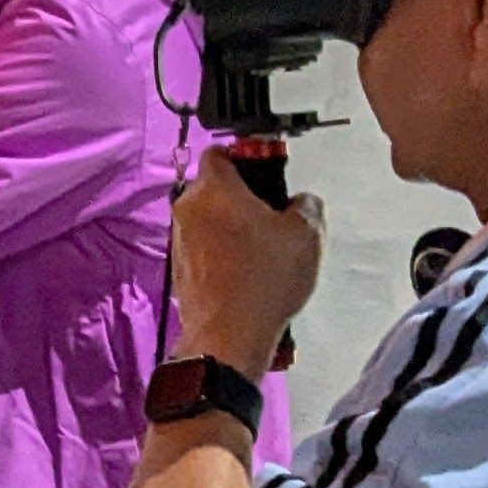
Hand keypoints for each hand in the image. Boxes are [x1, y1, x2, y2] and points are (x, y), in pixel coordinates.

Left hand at [169, 149, 322, 375]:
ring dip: (231, 226)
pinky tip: (248, 271)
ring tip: (263, 248)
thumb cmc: (262, 283)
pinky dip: (222, 252)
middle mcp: (188, 209)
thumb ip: (307, 205)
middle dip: (242, 196)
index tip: (265, 170)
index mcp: (214, 189)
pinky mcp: (180, 268)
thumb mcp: (307, 234)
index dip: (245, 157)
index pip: (221, 152)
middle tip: (272, 213)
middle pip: (214, 187)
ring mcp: (180, 240)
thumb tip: (302, 202)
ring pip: (208, 218)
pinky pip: (203, 247)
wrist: (228, 336)